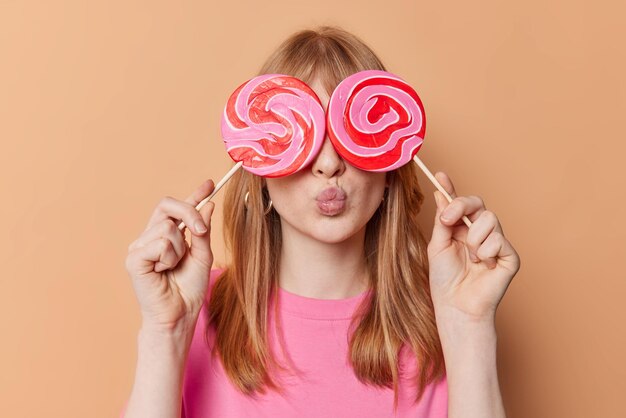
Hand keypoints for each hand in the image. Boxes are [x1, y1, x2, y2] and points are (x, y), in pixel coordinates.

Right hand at [125, 179, 215, 331]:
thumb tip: (209, 205)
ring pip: (168, 228)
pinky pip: (160, 243)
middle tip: (201, 232)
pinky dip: (169, 258)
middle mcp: (149, 237)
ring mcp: (139, 246)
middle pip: (167, 205)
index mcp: (166, 235)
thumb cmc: (188, 290)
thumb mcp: (203, 255)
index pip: (177, 209)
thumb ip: (202, 231)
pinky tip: (163, 272)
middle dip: (189, 213)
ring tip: (173, 267)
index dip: (193, 194)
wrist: (179, 315)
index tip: (209, 183)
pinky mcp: (133, 258)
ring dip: (180, 249)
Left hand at [427, 172, 520, 323]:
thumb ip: (442, 219)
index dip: (451, 189)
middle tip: (448, 221)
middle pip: (478, 203)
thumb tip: (440, 192)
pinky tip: (483, 265)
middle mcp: (481, 233)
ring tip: (470, 257)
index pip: (460, 204)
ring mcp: (497, 244)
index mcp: (462, 229)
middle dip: (461, 207)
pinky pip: (499, 239)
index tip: (440, 175)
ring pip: (489, 219)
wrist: (455, 306)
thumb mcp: (438, 244)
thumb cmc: (445, 280)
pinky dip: (486, 251)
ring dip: (474, 238)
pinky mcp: (510, 256)